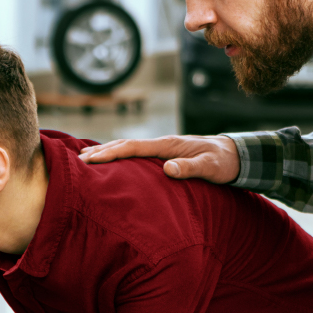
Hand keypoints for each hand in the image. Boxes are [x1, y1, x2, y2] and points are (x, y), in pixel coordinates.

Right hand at [77, 134, 239, 183]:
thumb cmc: (224, 162)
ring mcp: (162, 149)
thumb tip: (167, 168)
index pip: (133, 147)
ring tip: (85, 159)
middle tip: (77, 161)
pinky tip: (111, 163)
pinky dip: (120, 156)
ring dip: (107, 152)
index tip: (90, 160)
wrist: (235, 155)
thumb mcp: (211, 167)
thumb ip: (191, 167)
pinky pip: (136, 155)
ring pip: (128, 148)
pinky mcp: (164, 156)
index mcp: (168, 145)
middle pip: (124, 144)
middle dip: (100, 151)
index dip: (110, 153)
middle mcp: (161, 144)